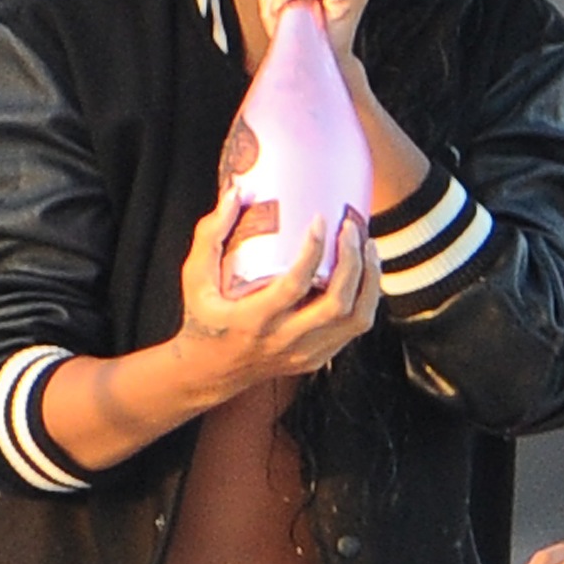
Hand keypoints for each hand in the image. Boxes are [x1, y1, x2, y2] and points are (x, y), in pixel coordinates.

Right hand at [176, 187, 379, 392]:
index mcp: (253, 320)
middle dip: (353, 262)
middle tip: (351, 228)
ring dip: (368, 280)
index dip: (312, 252)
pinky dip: (366, 298)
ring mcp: (304, 353)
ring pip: (355, 320)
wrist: (209, 371)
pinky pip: (354, 329)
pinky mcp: (316, 358)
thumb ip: (211, 234)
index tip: (320, 220)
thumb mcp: (195, 277)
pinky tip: (365, 272)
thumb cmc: (203, 316)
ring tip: (367, 246)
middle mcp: (283, 340)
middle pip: (336, 305)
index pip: (292, 287)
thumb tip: (236, 192)